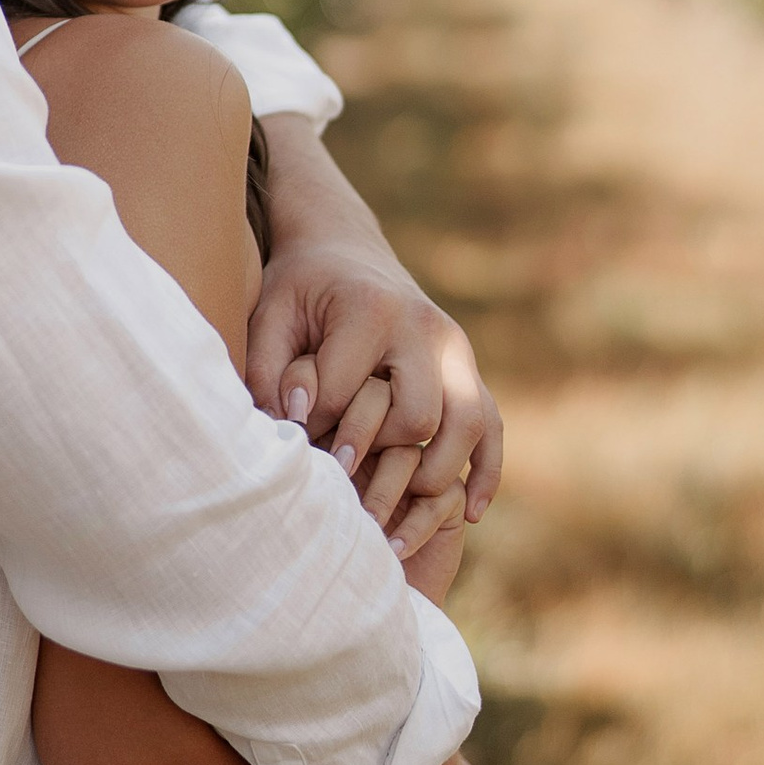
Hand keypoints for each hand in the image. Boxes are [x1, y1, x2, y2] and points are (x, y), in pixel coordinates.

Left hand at [247, 239, 500, 583]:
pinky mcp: (469, 367)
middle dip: (381, 456)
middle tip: (348, 478)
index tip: (295, 441)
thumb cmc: (301, 289)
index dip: (315, 426)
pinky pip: (492, 424)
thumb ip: (270, 367)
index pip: (347, 393)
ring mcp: (456, 348)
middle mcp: (424, 329)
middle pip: (416, 416)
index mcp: (371, 311)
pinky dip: (487, 469)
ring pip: (467, 423)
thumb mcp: (272, 314)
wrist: (347, 252)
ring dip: (438, 473)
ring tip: (403, 506)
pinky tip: (470, 512)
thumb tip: (293, 421)